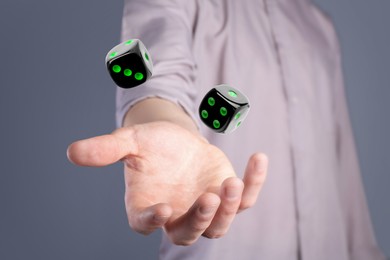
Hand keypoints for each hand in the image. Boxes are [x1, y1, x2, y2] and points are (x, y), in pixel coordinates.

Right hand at [67, 121, 267, 244]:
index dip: (152, 220)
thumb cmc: (151, 143)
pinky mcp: (227, 194)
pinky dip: (254, 182)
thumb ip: (105, 149)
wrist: (177, 140)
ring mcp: (205, 207)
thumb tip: (71, 152)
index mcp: (148, 206)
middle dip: (201, 219)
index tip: (162, 208)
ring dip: (227, 207)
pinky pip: (244, 197)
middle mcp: (177, 215)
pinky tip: (259, 157)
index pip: (146, 223)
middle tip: (208, 197)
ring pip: (220, 224)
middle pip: (189, 232)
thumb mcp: (131, 141)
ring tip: (229, 181)